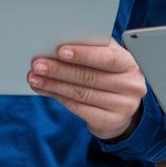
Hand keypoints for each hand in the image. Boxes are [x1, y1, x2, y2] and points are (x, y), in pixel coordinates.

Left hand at [27, 39, 147, 141]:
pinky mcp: (110, 122)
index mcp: (130, 64)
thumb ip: (91, 48)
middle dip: (59, 70)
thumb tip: (57, 44)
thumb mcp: (106, 57)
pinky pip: (79, 108)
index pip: (107, 58)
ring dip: (53, 85)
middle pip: (89, 77)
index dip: (83, 54)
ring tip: (34, 77)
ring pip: (81, 94)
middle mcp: (130, 86)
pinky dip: (58, 97)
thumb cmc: (109, 72)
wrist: (122, 106)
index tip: (60, 51)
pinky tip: (45, 89)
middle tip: (37, 65)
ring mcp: (122, 107)